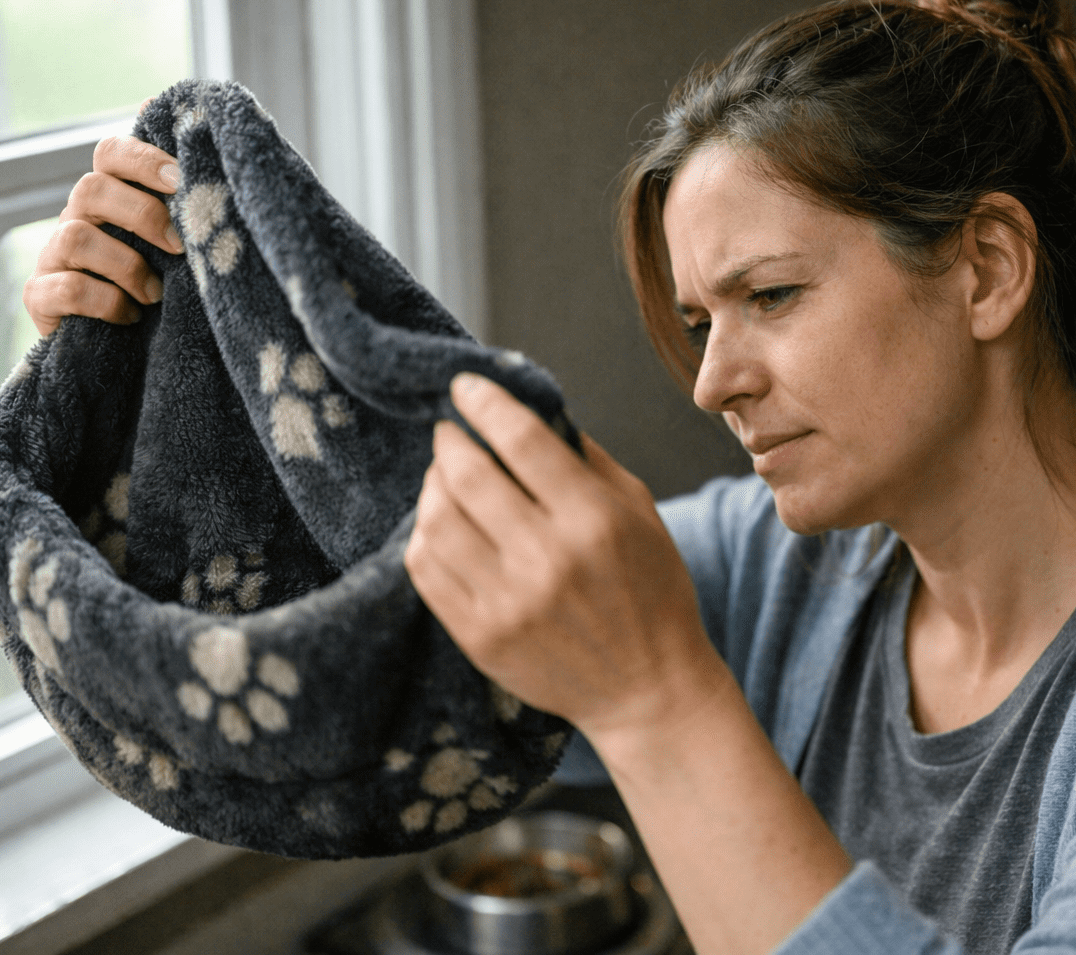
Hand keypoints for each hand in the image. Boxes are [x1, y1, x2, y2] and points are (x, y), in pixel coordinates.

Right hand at [23, 105, 183, 334]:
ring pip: (76, 236)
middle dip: (142, 215)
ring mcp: (53, 255)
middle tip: (180, 247)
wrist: (127, 350)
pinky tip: (131, 315)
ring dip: (127, 266)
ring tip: (156, 294)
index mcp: (111, 196)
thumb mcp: (176, 243)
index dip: (144, 159)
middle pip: (91, 188)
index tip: (182, 180)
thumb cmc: (160, 285)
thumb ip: (185, 200)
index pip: (111, 152)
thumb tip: (197, 127)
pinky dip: (106, 302)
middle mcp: (76, 217)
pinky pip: (66, 287)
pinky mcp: (39, 296)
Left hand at [405, 373, 723, 742]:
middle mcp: (547, 559)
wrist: (648, 689)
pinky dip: (424, 536)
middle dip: (449, 441)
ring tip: (445, 479)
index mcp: (593, 519)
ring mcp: (507, 602)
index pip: (521, 439)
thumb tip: (532, 411)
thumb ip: (586, 459)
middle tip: (450, 433)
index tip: (465, 386)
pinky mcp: (480, 637)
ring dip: (432, 487)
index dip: (484, 403)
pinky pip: (426, 570)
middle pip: (467, 475)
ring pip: (435, 521)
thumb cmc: (652, 591)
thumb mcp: (641, 512)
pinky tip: (441, 526)